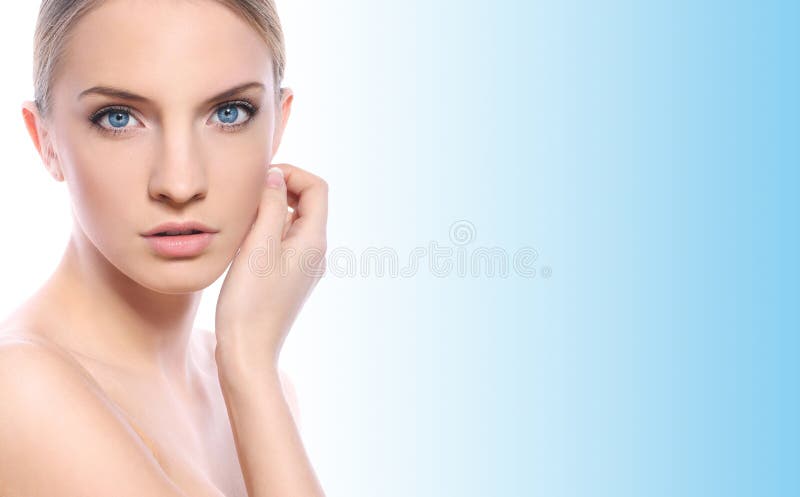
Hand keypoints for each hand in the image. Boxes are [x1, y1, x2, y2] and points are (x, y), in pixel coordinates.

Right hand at [214, 163, 327, 371]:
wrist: (248, 353)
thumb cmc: (250, 303)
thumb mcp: (258, 246)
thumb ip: (271, 206)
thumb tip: (276, 176)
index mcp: (315, 240)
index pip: (317, 187)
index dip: (291, 173)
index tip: (260, 178)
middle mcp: (316, 252)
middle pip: (307, 202)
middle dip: (280, 189)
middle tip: (247, 193)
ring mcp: (304, 267)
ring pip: (293, 222)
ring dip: (271, 211)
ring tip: (241, 218)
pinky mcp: (289, 279)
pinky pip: (283, 242)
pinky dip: (266, 231)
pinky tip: (242, 242)